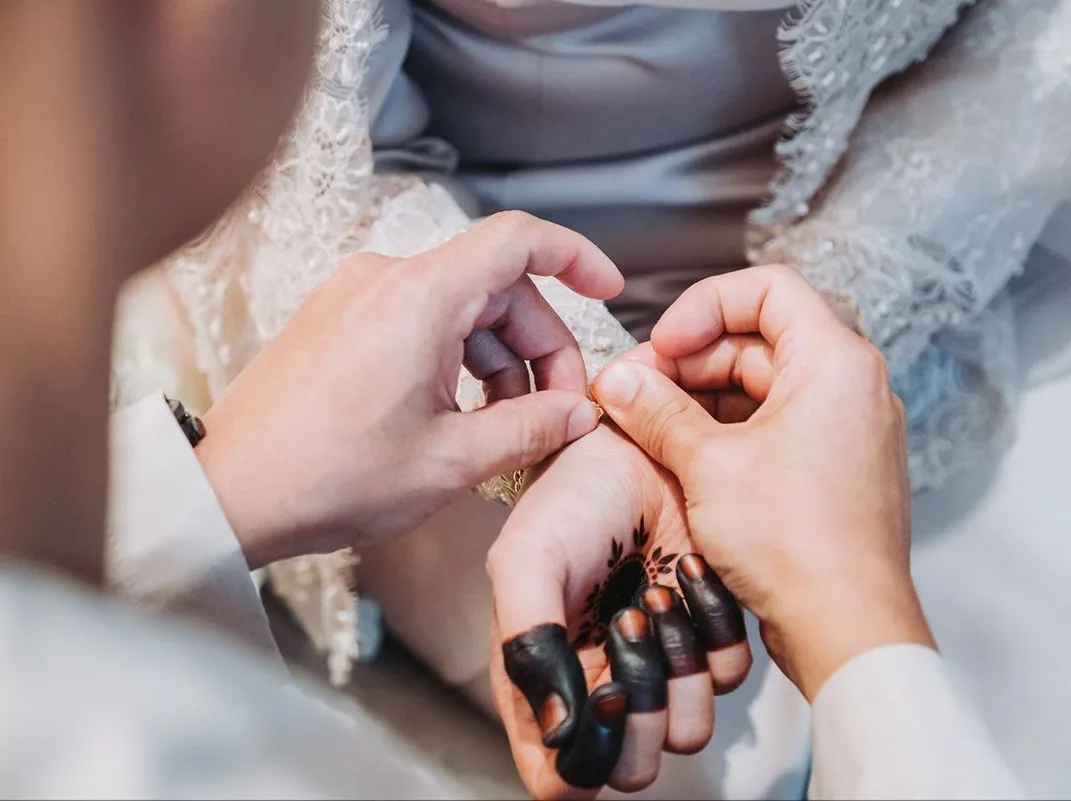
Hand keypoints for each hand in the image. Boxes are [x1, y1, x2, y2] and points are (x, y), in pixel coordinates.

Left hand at [195, 212, 623, 568]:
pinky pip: (420, 321)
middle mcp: (386, 280)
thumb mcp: (451, 461)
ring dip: (500, 360)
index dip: (575, 256)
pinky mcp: (339, 320)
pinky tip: (463, 415)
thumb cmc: (328, 476)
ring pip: (461, 308)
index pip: (518, 239)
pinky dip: (456, 359)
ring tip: (510, 428)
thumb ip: (531, 428)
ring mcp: (357, 296)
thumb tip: (580, 413)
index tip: (608, 288)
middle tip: (560, 411)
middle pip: (497, 286)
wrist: (228, 493)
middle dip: (542, 345)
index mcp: (419, 297)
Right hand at [487, 422, 751, 798]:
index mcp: (545, 679)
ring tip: (658, 590)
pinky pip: (728, 672)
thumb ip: (529, 647)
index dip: (586, 758)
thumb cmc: (570, 501)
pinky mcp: (710, 634)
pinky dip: (714, 625)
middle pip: (632, 767)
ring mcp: (660, 664)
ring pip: (686, 729)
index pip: (562, 777)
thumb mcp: (527, 563)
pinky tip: (690, 569)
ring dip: (678, 661)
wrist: (636, 443)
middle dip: (639, 705)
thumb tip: (559, 734)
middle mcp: (602, 684)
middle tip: (629, 621)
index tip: (604, 691)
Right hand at [593, 265, 933, 698]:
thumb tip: (619, 382)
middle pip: (760, 339)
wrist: (847, 628)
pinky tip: (684, 458)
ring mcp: (849, 430)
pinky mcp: (838, 469)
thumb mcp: (707, 466)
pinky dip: (730, 433)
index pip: (766, 289)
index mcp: (836, 362)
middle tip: (638, 393)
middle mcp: (853, 387)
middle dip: (692, 361)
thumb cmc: (799, 546)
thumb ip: (656, 412)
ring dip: (704, 400)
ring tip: (651, 429)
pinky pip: (778, 427)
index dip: (704, 307)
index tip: (664, 346)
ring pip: (765, 387)